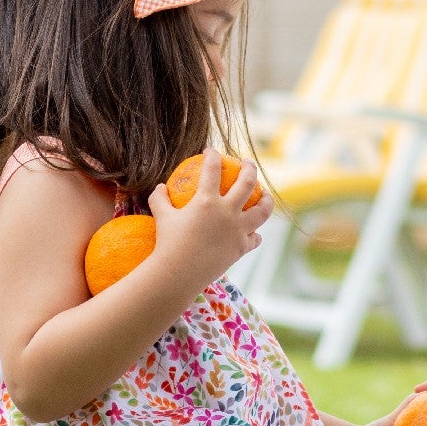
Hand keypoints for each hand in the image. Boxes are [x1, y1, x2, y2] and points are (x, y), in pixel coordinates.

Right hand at [148, 150, 272, 291]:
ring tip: (265, 195)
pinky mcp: (242, 248)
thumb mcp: (161, 216)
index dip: (213, 156)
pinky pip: (255, 238)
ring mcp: (238, 230)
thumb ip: (159, 198)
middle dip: (249, 168)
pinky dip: (255, 234)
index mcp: (206, 200)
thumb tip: (161, 186)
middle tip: (247, 163)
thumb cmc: (167, 244)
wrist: (179, 274)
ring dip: (266, 200)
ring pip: (262, 210)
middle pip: (247, 183)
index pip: (212, 169)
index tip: (212, 152)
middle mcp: (227, 212)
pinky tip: (254, 233)